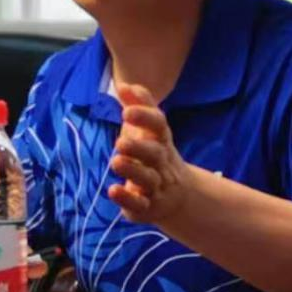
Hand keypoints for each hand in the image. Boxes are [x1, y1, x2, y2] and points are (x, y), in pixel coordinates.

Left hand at [107, 84, 194, 225]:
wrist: (178, 195)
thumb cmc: (156, 154)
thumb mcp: (151, 129)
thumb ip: (138, 105)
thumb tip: (123, 84)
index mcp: (162, 140)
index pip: (159, 125)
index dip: (145, 117)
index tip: (126, 111)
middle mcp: (162, 163)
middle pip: (155, 154)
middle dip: (139, 147)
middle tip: (120, 142)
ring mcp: (156, 186)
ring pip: (147, 179)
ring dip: (132, 170)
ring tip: (116, 161)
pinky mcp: (146, 207)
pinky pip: (139, 204)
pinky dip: (127, 199)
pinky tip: (113, 191)